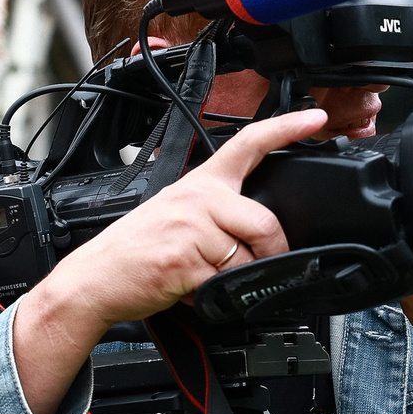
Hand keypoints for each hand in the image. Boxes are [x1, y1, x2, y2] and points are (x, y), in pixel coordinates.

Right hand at [9, 109, 327, 413]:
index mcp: (199, 183)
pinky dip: (215, 296)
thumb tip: (258, 234)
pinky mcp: (185, 261)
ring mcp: (190, 229)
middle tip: (257, 265)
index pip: (248, 144)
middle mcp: (196, 199)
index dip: (286, 128)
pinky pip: (225, 283)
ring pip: (248, 258)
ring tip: (205, 277)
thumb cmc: (136, 251)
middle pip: (264, 222)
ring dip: (237, 279)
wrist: (96, 279)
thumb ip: (216, 214)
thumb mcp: (176, 215)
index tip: (316, 117)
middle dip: (270, 252)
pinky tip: (189, 288)